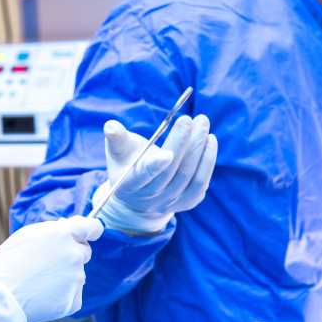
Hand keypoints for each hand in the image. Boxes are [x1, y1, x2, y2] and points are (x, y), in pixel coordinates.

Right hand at [0, 216, 102, 321]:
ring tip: (38, 282)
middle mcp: (75, 254)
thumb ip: (53, 229)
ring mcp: (77, 278)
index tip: (91, 233)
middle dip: (71, 255)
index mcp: (64, 234)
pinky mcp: (75, 300)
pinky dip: (62, 295)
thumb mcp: (27, 235)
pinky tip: (43, 295)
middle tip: (48, 264)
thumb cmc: (7, 264)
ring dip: (65, 276)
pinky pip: (73, 294)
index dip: (91, 229)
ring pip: (77, 274)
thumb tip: (68, 227)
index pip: (92, 226)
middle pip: (84, 252)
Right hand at [92, 113, 217, 234]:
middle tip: (192, 119)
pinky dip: (208, 161)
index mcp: (129, 185)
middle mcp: (151, 198)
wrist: (140, 197)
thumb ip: (116, 138)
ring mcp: (171, 202)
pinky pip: (201, 183)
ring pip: (189, 176)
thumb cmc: (128, 164)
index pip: (143, 176)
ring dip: (199, 148)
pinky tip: (210, 140)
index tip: (168, 152)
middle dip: (183, 143)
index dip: (155, 166)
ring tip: (203, 123)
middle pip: (171, 171)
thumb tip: (111, 126)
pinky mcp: (187, 202)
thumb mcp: (118, 151)